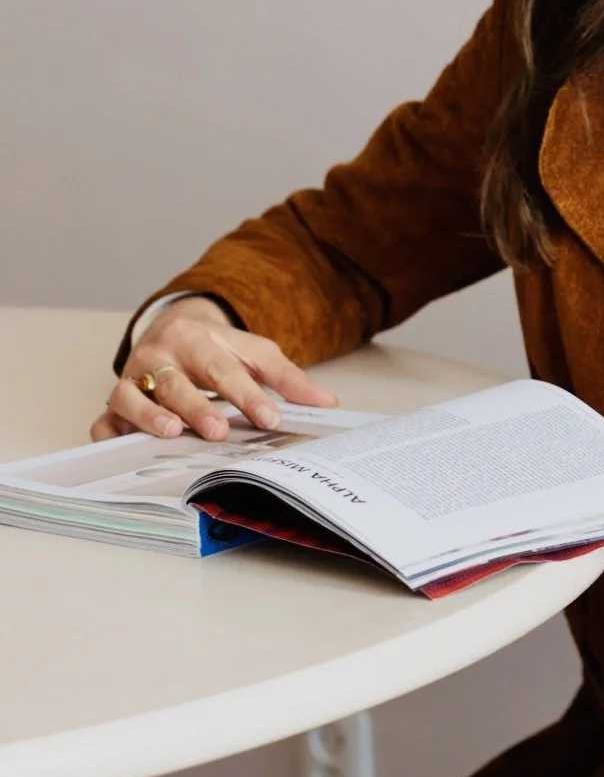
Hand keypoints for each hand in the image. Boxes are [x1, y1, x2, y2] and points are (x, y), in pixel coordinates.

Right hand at [91, 296, 338, 443]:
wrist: (176, 327)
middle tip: (218, 431)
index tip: (271, 419)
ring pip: (130, 395)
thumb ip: (288, 378)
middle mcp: (161, 357)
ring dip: (148, 415)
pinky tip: (121, 449)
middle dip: (196, 406)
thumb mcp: (255, 352)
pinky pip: (103, 419)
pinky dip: (107, 435)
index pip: (225, 370)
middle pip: (175, 381)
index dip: (248, 395)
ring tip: (171, 433)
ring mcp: (133, 379)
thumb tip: (328, 402)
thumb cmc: (219, 348)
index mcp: (199, 341)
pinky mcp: (114, 402)